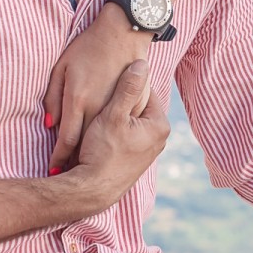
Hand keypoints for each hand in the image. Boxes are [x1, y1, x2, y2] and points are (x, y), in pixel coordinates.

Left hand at [44, 2, 150, 172]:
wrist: (124, 31)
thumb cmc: (88, 46)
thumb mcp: (63, 66)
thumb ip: (53, 96)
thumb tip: (48, 124)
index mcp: (78, 98)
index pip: (66, 138)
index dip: (59, 156)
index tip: (53, 168)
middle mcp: (97, 107)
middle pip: (85, 144)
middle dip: (76, 161)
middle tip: (65, 178)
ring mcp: (119, 108)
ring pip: (105, 140)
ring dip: (95, 154)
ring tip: (86, 170)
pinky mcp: (134, 106)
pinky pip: (123, 129)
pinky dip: (113, 140)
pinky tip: (108, 149)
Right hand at [68, 60, 168, 212]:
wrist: (92, 190)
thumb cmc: (103, 151)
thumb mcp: (114, 114)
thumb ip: (128, 88)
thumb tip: (143, 62)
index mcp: (159, 125)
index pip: (143, 91)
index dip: (123, 85)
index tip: (107, 84)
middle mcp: (159, 138)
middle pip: (136, 106)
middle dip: (119, 102)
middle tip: (101, 102)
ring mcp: (147, 150)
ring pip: (129, 121)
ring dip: (114, 116)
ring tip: (98, 119)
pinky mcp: (135, 159)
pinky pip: (125, 135)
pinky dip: (114, 130)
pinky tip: (99, 134)